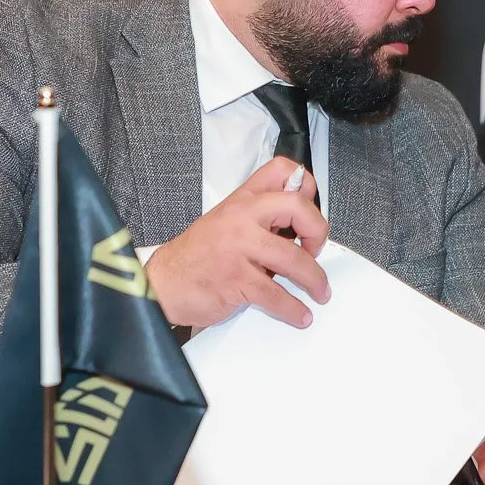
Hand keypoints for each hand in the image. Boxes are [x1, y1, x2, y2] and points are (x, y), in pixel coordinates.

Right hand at [143, 157, 328, 329]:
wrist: (164, 284)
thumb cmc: (197, 256)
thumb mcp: (227, 222)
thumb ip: (259, 219)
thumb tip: (299, 227)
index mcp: (242, 201)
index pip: (281, 171)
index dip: (305, 187)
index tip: (311, 211)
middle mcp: (241, 218)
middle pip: (297, 209)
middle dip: (318, 232)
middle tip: (316, 250)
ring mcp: (239, 248)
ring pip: (294, 258)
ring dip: (315, 280)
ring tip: (320, 291)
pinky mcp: (237, 280)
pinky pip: (276, 294)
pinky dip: (295, 309)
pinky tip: (301, 314)